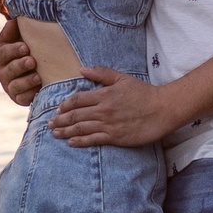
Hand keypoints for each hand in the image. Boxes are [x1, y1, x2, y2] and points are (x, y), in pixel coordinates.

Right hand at [0, 28, 41, 105]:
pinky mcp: (18, 98)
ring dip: (26, 81)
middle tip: (32, 61)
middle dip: (20, 66)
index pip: (3, 53)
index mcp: (1, 56)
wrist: (38, 69)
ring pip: (15, 86)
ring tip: (38, 76)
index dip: (13, 51)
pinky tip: (39, 88)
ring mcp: (10, 87)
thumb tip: (13, 21)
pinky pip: (22, 98)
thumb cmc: (27, 50)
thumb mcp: (20, 39)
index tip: (26, 47)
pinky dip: (30, 94)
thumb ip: (14, 31)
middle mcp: (2, 72)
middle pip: (8, 70)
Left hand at [50, 67, 176, 147]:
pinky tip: (71, 143)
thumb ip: (102, 74)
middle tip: (50, 124)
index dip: (65, 105)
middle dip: (60, 120)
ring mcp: (108, 124)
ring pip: (80, 128)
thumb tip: (82, 69)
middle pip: (75, 115)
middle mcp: (103, 110)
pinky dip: (80, 141)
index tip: (58, 110)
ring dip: (65, 131)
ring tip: (55, 134)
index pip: (77, 100)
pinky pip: (93, 139)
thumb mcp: (122, 78)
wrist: (163, 109)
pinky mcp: (115, 137)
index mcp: (104, 95)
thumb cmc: (144, 93)